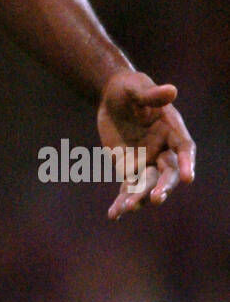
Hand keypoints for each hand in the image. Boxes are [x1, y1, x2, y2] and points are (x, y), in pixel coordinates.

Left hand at [98, 70, 195, 220]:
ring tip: (127, 208)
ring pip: (147, 184)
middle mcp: (164, 149)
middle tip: (155, 199)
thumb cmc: (130, 88)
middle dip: (163, 186)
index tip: (188, 178)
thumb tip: (172, 90)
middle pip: (168, 173)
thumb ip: (152, 94)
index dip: (187, 162)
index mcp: (172, 130)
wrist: (113, 97)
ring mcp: (147, 161)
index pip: (184, 149)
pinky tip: (114, 214)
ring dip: (139, 197)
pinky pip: (127, 188)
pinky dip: (121, 201)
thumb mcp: (138, 87)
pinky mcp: (130, 169)